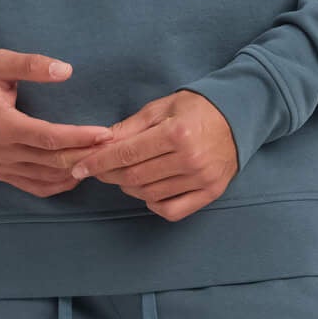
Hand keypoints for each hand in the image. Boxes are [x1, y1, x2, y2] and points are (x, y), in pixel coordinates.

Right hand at [0, 50, 114, 195]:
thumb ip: (30, 65)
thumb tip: (65, 69)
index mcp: (2, 126)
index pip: (48, 137)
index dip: (79, 137)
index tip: (105, 133)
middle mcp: (2, 151)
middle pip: (52, 162)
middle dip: (85, 155)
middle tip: (114, 148)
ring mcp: (2, 166)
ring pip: (46, 178)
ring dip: (76, 171)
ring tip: (101, 160)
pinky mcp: (2, 173)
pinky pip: (35, 187)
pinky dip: (58, 185)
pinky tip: (77, 175)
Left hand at [63, 89, 238, 220]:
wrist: (238, 117)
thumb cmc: (196, 109)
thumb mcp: (161, 107)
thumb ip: (130, 127)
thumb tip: (98, 142)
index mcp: (176, 133)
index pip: (126, 154)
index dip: (98, 162)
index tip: (79, 167)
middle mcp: (190, 159)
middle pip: (135, 177)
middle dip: (109, 175)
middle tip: (98, 170)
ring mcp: (202, 179)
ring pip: (149, 195)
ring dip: (129, 188)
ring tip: (125, 175)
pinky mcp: (211, 193)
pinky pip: (172, 210)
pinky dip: (153, 203)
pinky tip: (149, 191)